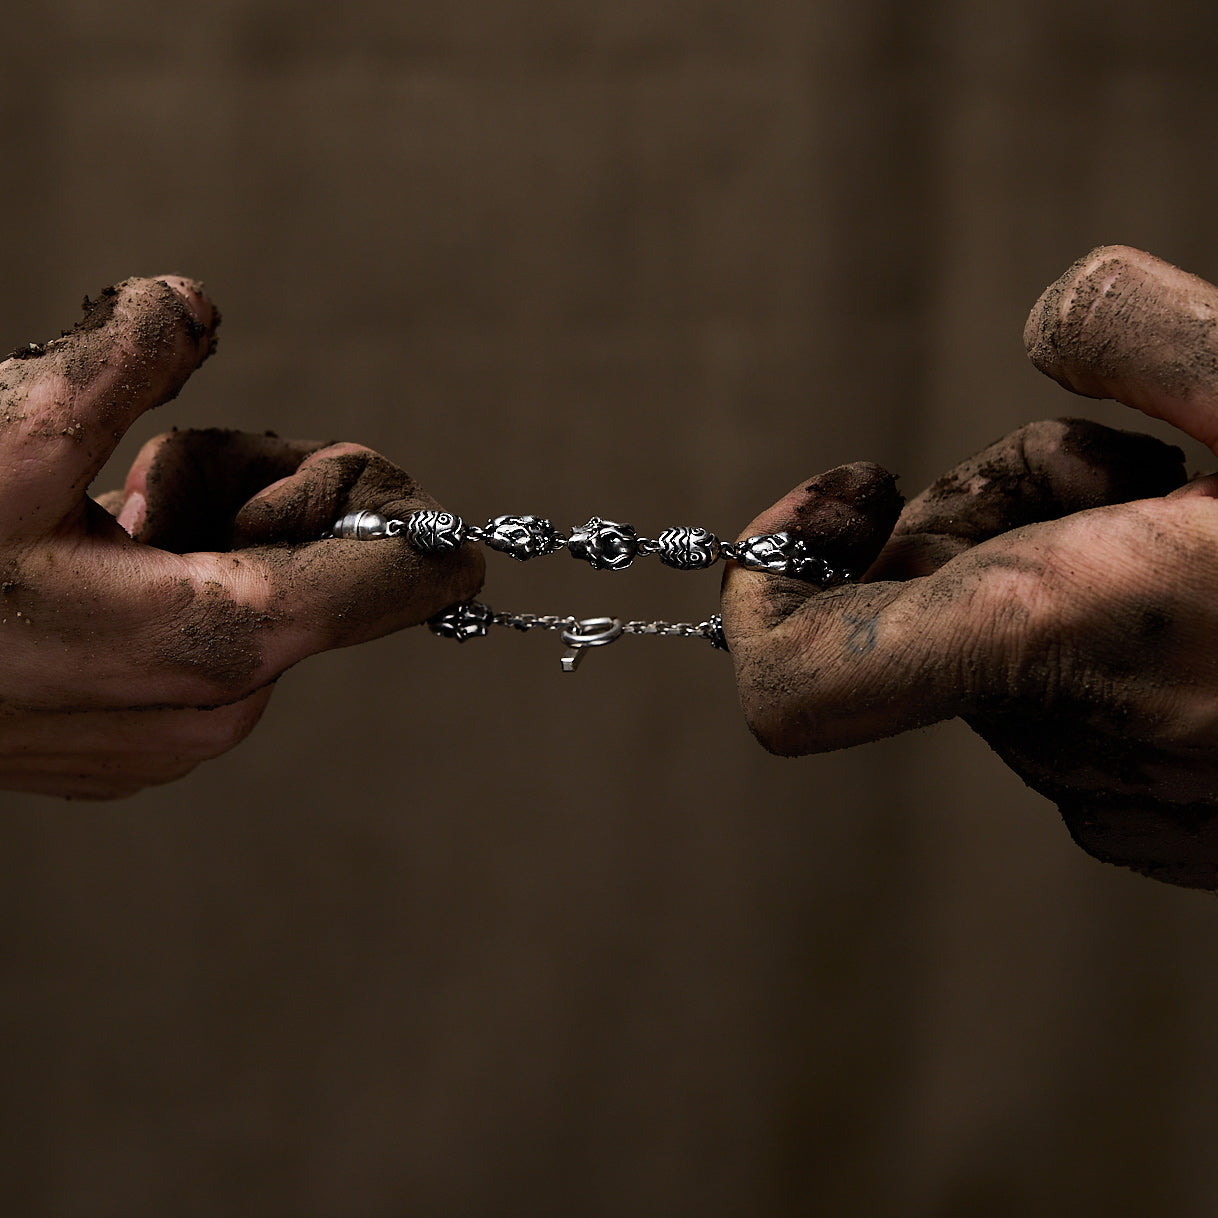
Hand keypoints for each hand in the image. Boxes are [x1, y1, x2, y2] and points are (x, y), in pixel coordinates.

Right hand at [0, 277, 481, 797]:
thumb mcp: (12, 430)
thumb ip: (128, 355)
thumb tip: (194, 306)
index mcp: (215, 641)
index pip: (380, 594)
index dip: (416, 542)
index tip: (460, 537)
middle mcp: (212, 709)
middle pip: (312, 585)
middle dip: (265, 505)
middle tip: (165, 469)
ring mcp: (169, 738)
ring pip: (255, 611)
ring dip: (206, 543)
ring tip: (106, 517)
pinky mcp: (132, 746)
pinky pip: (203, 650)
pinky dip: (173, 592)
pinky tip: (87, 570)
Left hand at [722, 246, 1217, 889]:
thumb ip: (1141, 326)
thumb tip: (1047, 328)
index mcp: (1067, 642)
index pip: (798, 687)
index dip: (771, 582)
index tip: (833, 492)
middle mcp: (1073, 745)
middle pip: (921, 607)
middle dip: (986, 507)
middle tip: (1124, 465)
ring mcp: (1126, 804)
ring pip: (1000, 650)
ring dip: (1059, 564)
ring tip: (1204, 530)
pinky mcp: (1174, 830)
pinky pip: (1071, 706)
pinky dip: (1108, 638)